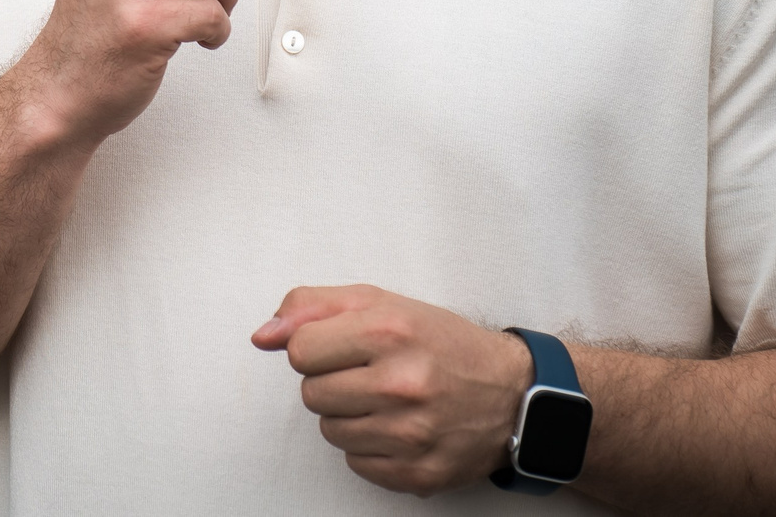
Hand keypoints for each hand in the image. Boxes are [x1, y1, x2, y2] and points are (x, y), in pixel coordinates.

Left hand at [252, 285, 533, 495]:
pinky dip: (370, 447)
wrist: (513, 393)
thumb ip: (311, 307)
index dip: (315, 348)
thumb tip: (262, 336)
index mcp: (388, 331)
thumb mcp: (378, 303)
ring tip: (386, 400)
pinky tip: (399, 427)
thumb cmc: (440, 342)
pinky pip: (356, 463)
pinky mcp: (418, 473)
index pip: (299, 351)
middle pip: (311, 394)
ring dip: (349, 416)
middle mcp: (401, 384)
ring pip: (330, 431)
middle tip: (369, 374)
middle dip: (331, 382)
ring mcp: (411, 434)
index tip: (343, 348)